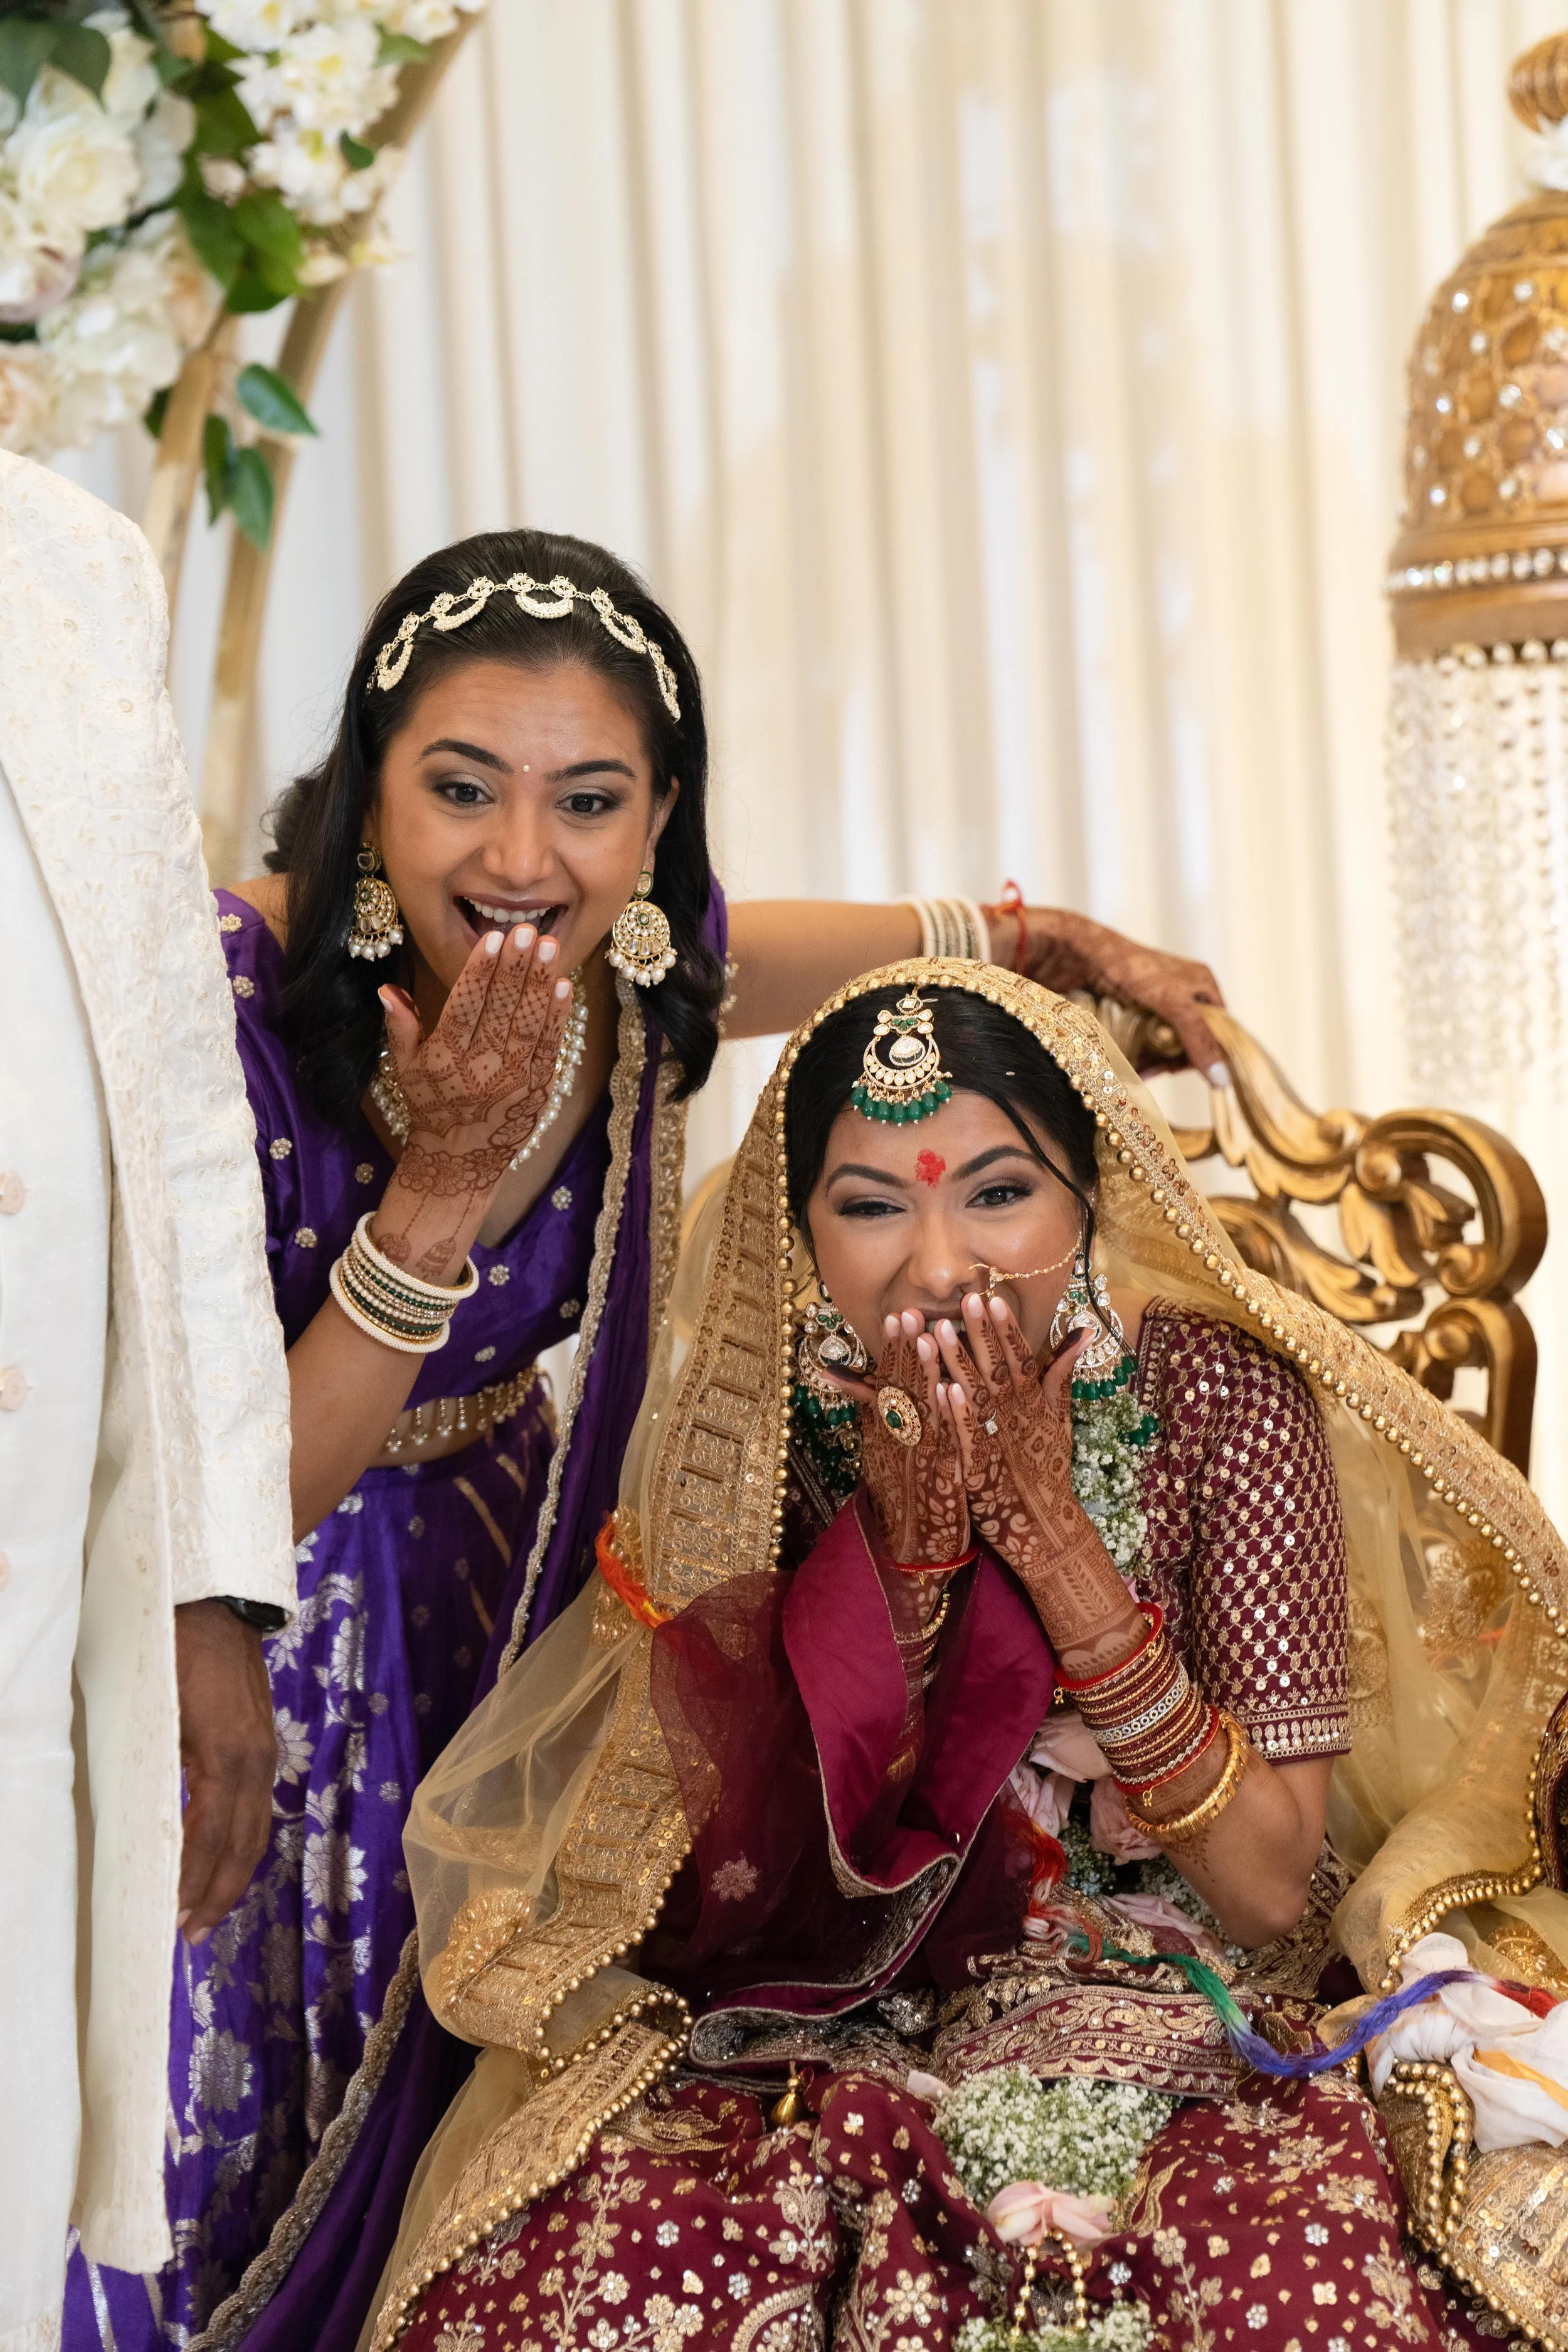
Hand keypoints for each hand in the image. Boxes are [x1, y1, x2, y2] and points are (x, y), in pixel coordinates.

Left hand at [174, 1600, 276, 1943]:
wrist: (221, 1605)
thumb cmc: (177, 1651)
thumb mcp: (161, 1709)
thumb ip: (162, 1767)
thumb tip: (151, 1827)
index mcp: (228, 1755)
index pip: (211, 1836)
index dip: (193, 1880)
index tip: (173, 1918)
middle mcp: (255, 1762)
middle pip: (242, 1845)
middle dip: (217, 1893)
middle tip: (191, 1935)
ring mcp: (264, 1754)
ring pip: (256, 1832)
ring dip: (233, 1877)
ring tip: (207, 1914)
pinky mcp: (262, 1747)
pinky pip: (257, 1811)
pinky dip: (242, 1846)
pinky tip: (224, 1864)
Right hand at [373, 924, 573, 1276]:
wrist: (461, 1158)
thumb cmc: (431, 1105)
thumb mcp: (405, 1068)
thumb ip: (400, 1026)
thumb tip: (387, 988)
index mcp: (445, 1057)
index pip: (464, 1006)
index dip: (479, 971)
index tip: (492, 939)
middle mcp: (480, 1067)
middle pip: (501, 1008)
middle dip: (515, 967)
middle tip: (528, 930)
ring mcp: (514, 1079)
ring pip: (529, 1023)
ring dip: (540, 982)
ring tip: (549, 946)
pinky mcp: (539, 1088)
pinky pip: (550, 1047)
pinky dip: (557, 1016)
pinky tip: (562, 986)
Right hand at [822, 1310, 968, 1564]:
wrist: (911, 1547)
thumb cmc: (902, 1494)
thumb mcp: (880, 1450)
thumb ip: (869, 1411)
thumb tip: (843, 1378)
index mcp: (887, 1433)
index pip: (889, 1383)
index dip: (892, 1351)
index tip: (895, 1317)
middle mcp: (899, 1442)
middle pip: (902, 1388)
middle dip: (906, 1349)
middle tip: (908, 1312)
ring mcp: (919, 1458)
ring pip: (922, 1408)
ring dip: (925, 1371)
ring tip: (929, 1334)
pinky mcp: (940, 1476)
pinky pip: (943, 1440)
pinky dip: (945, 1414)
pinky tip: (950, 1388)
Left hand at [932, 1297, 1136, 1668]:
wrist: (1043, 1525)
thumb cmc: (1047, 1468)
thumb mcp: (1059, 1417)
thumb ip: (1062, 1372)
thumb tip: (1084, 1330)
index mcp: (1031, 1401)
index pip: (1019, 1356)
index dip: (1006, 1327)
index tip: (993, 1296)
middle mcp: (1015, 1415)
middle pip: (996, 1368)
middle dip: (980, 1333)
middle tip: (965, 1299)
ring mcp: (997, 1439)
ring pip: (975, 1395)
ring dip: (958, 1363)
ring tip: (940, 1331)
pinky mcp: (980, 1465)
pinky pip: (966, 1435)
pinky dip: (957, 1413)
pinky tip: (943, 1390)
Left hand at [1014, 907, 1226, 1082]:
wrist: (1080, 952)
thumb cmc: (1132, 970)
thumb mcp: (1173, 1003)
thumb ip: (1199, 1037)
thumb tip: (1222, 1079)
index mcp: (1202, 985)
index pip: (1218, 1030)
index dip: (1207, 1053)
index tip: (1187, 1071)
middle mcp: (1183, 993)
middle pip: (1190, 1040)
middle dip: (1174, 1060)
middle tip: (1155, 1072)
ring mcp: (1157, 1003)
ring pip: (1165, 1044)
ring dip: (1155, 1062)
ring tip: (1138, 1073)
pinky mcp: (1133, 1012)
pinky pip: (1144, 1041)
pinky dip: (1139, 1055)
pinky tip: (1128, 1066)